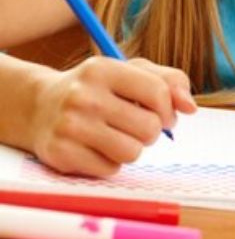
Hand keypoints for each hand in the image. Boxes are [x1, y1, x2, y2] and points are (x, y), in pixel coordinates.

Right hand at [29, 57, 196, 176]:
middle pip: (150, 128)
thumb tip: (191, 107)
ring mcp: (69, 126)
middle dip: (150, 131)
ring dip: (131, 148)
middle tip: (133, 126)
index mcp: (103, 69)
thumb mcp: (130, 72)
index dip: (169, 109)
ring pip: (133, 152)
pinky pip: (110, 169)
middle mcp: (83, 96)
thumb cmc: (97, 89)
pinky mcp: (61, 153)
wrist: (37, 107)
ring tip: (114, 136)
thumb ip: (169, 81)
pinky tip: (94, 148)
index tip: (163, 114)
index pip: (159, 93)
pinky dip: (109, 162)